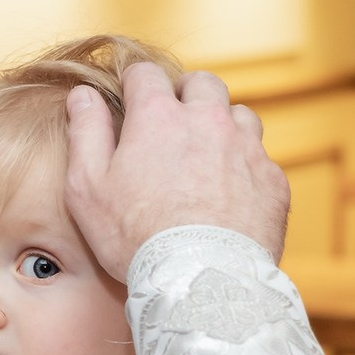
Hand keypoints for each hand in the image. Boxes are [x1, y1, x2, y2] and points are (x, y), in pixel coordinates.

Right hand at [65, 63, 288, 280]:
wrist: (200, 280)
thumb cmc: (135, 236)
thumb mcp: (88, 186)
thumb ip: (85, 132)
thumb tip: (82, 94)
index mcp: (159, 118)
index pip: (146, 74)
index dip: (135, 80)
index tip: (130, 92)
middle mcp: (208, 121)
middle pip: (202, 84)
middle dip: (185, 92)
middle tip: (172, 117)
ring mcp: (246, 149)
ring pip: (238, 115)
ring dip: (221, 125)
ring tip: (206, 153)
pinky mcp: (272, 181)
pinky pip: (260, 158)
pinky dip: (244, 166)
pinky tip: (229, 192)